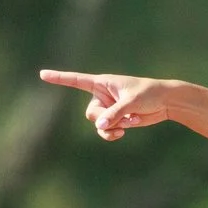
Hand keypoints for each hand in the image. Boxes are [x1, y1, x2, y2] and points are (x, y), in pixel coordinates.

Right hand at [39, 70, 180, 140]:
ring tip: (130, 121)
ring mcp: (108, 109)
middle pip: (90, 113)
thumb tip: (99, 126)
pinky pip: (106, 130)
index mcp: (102, 82)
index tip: (43, 75)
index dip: (60, 78)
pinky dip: (114, 132)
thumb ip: (114, 113)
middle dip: (105, 119)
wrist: (165, 102)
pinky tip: (127, 129)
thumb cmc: (149, 94)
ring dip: (113, 127)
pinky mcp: (116, 119)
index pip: (77, 80)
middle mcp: (102, 95)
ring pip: (98, 124)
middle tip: (123, 116)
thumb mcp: (131, 102)